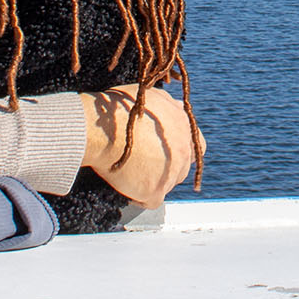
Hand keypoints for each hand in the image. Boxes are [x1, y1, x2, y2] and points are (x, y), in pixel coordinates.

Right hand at [80, 85, 202, 206]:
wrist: (102, 129)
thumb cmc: (121, 109)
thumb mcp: (153, 96)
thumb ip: (170, 106)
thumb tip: (176, 108)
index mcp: (184, 127)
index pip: (196, 146)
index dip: (181, 149)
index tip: (168, 151)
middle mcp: (182, 151)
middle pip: (182, 167)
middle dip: (167, 166)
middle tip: (146, 163)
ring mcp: (170, 173)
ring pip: (167, 184)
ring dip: (154, 181)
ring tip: (132, 172)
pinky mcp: (155, 191)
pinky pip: (152, 201)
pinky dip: (140, 197)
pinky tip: (128, 188)